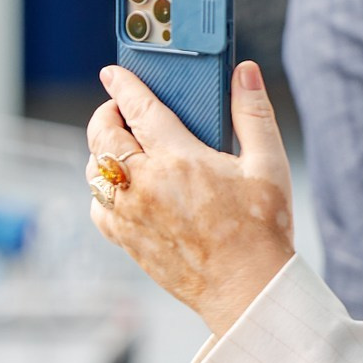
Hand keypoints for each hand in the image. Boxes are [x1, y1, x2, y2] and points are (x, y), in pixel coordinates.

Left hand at [87, 61, 294, 337]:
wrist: (248, 289)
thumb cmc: (262, 229)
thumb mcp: (268, 164)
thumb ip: (252, 113)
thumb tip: (244, 72)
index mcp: (179, 159)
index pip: (139, 109)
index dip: (123, 85)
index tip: (114, 73)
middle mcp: (145, 184)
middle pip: (103, 136)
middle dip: (106, 115)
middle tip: (119, 109)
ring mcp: (131, 214)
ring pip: (94, 171)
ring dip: (101, 152)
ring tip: (121, 146)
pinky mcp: (127, 240)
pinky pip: (97, 207)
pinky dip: (101, 191)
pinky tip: (122, 188)